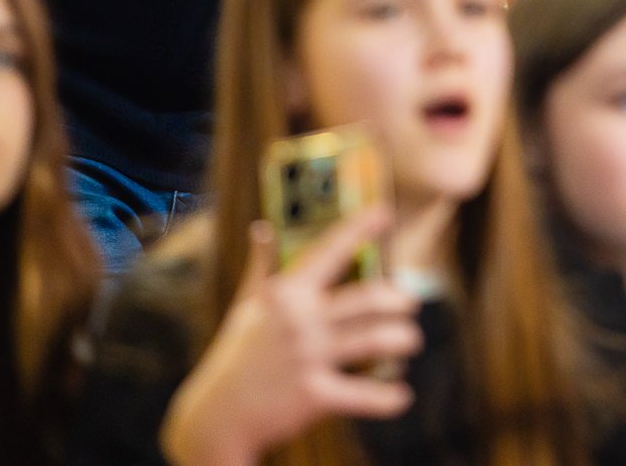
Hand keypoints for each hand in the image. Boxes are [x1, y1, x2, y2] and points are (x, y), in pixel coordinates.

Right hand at [160, 209, 421, 465]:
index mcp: (286, 294)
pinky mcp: (312, 394)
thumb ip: (262, 266)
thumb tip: (261, 227)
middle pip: (367, 299)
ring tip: (409, 340)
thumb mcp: (246, 306)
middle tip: (410, 302)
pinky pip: (361, 394)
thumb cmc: (235, 354)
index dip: (358, 229)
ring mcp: (307, 357)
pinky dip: (386, 397)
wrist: (216, 413)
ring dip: (401, 339)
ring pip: (374, 340)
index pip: (328, 252)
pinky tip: (402, 397)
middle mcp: (299, 321)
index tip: (384, 212)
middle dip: (398, 300)